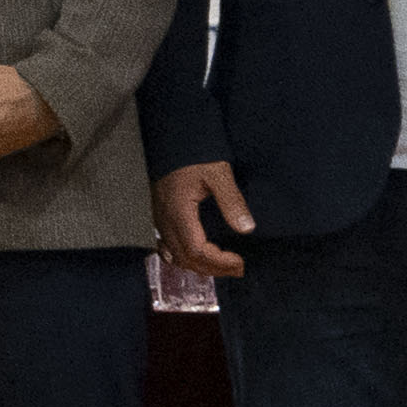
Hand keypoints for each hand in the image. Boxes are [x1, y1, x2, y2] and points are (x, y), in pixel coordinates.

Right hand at [156, 160, 254, 278]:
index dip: (218, 262)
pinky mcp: (161, 217)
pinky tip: (196, 257)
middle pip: (186, 259)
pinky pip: (167, 248)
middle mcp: (166, 220)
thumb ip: (232, 201)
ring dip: (199, 266)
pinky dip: (183, 258)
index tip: (239, 261)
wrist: (173, 138)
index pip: (196, 251)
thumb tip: (246, 228)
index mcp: (179, 212)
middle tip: (237, 268)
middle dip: (213, 268)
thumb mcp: (218, 174)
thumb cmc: (193, 154)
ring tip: (221, 265)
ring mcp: (160, 220)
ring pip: (175, 256)